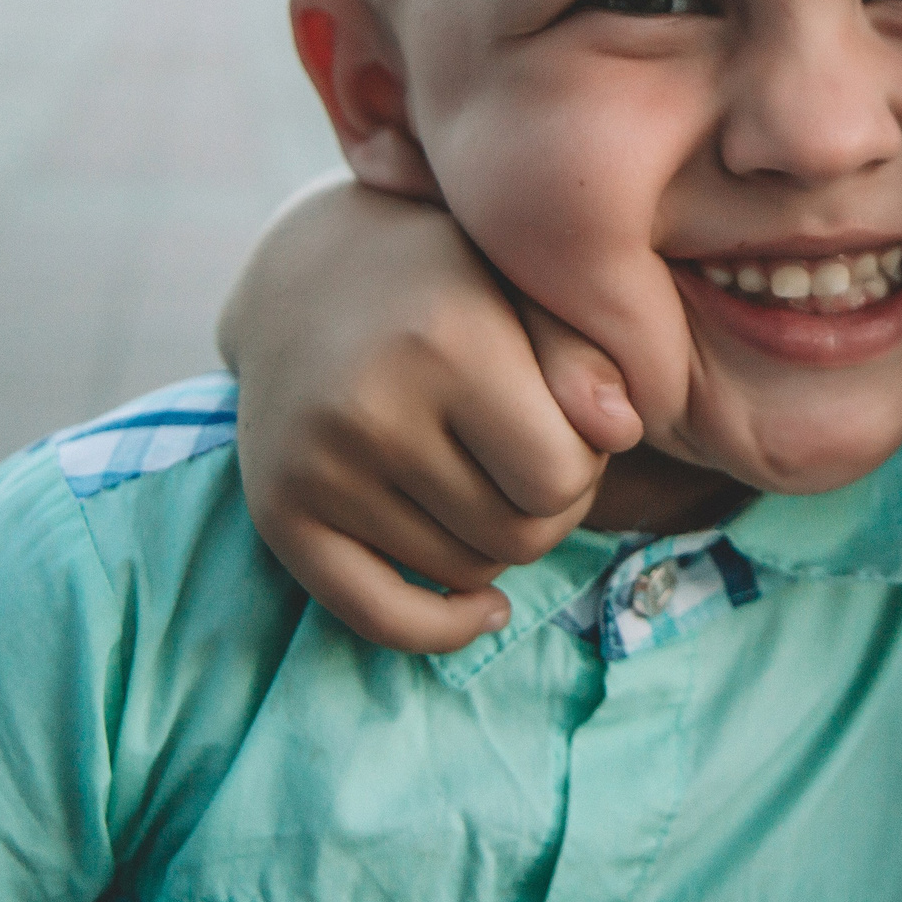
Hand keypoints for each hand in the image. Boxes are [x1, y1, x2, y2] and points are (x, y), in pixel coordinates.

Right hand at [220, 177, 644, 651]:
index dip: (585, 461)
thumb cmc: (449, 280)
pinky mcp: (278, 515)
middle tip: (534, 449)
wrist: (307, 276)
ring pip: (466, 572)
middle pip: (519, 535)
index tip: (567, 420)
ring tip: (486, 472)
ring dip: (498, 539)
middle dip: (549, 505)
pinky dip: (444, 625)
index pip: (560, 477)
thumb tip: (623, 432)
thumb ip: (585, 352)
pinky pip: (380, 618)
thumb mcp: (526, 284)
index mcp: (442, 344)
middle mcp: (367, 412)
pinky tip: (484, 604)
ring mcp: (315, 469)